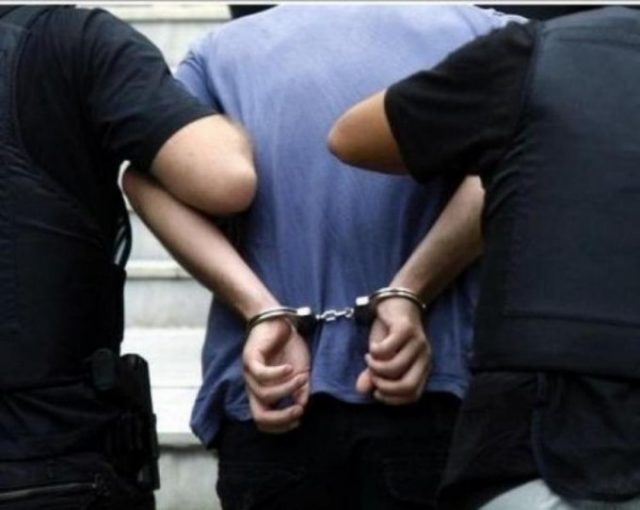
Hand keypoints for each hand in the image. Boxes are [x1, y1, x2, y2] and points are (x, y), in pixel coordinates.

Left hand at [243, 318, 310, 432]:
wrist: (279, 321)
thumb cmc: (289, 347)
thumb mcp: (301, 372)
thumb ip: (301, 390)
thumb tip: (302, 406)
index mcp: (264, 393)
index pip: (264, 421)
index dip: (281, 425)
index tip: (300, 416)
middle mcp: (254, 387)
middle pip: (259, 415)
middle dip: (280, 418)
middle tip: (299, 411)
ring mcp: (250, 374)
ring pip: (265, 394)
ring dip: (287, 389)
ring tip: (302, 378)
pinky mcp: (250, 358)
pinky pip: (261, 374)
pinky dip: (277, 375)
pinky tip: (290, 369)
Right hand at [356, 297, 430, 404]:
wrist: (396, 302)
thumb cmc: (389, 332)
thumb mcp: (380, 357)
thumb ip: (373, 374)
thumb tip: (361, 389)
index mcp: (422, 368)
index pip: (413, 395)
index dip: (393, 399)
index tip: (377, 393)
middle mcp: (424, 357)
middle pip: (408, 386)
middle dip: (384, 386)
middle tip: (373, 376)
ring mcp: (417, 342)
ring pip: (395, 367)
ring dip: (376, 366)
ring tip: (369, 358)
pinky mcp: (406, 329)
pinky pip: (388, 349)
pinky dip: (375, 351)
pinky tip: (373, 346)